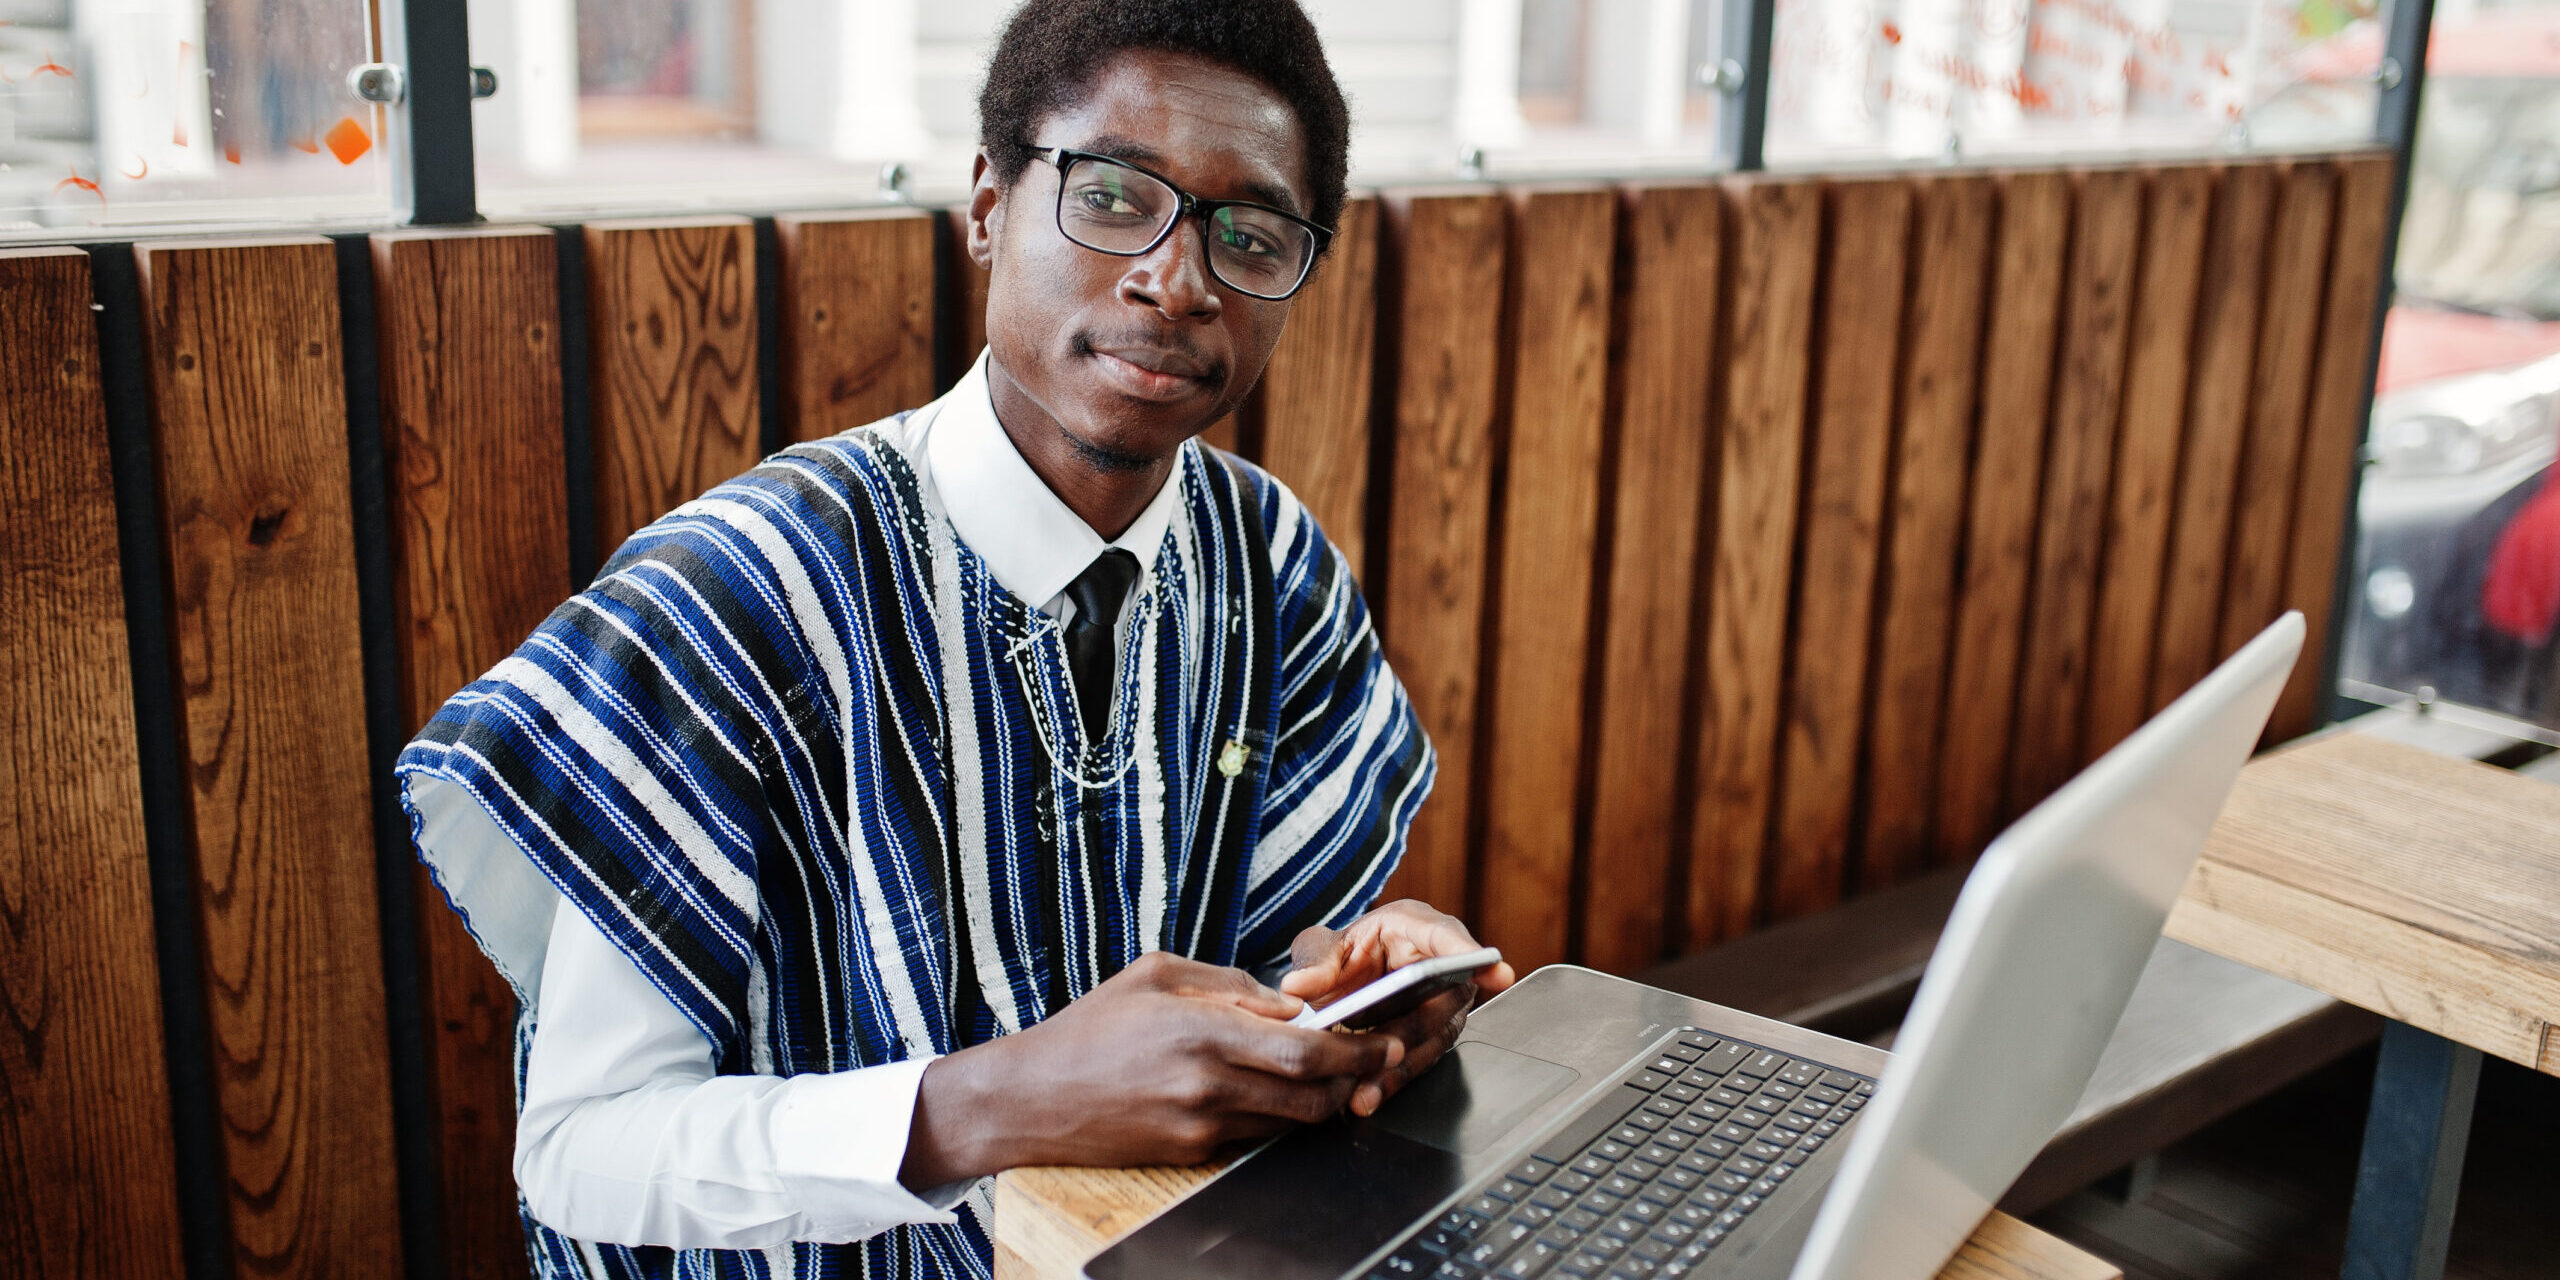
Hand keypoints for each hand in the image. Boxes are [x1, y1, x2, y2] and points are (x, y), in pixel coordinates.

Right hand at [900, 951, 1398, 1184]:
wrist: (1034, 1097)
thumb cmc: (1092, 1027)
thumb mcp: (1157, 974)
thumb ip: (1230, 984)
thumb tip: (1289, 1002)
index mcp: (1201, 1029)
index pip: (1304, 1048)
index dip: (1353, 1048)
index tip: (1379, 1040)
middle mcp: (1206, 1083)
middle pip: (1311, 1093)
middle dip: (1352, 1079)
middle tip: (1373, 1060)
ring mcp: (1200, 1125)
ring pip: (1290, 1120)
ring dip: (1318, 1099)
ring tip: (1327, 1071)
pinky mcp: (1190, 1152)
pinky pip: (1254, 1134)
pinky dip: (1275, 1114)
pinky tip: (1270, 1091)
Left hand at [1279, 900, 1516, 1117]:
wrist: (1340, 982)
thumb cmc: (1344, 953)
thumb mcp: (1324, 946)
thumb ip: (1315, 961)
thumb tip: (1298, 985)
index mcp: (1415, 927)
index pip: (1448, 937)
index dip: (1470, 955)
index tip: (1496, 972)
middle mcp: (1438, 967)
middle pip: (1442, 1000)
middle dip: (1414, 1030)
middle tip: (1390, 1050)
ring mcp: (1439, 1006)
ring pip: (1432, 1039)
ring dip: (1400, 1067)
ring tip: (1366, 1091)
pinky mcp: (1428, 1039)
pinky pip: (1416, 1062)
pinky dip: (1390, 1081)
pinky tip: (1367, 1096)